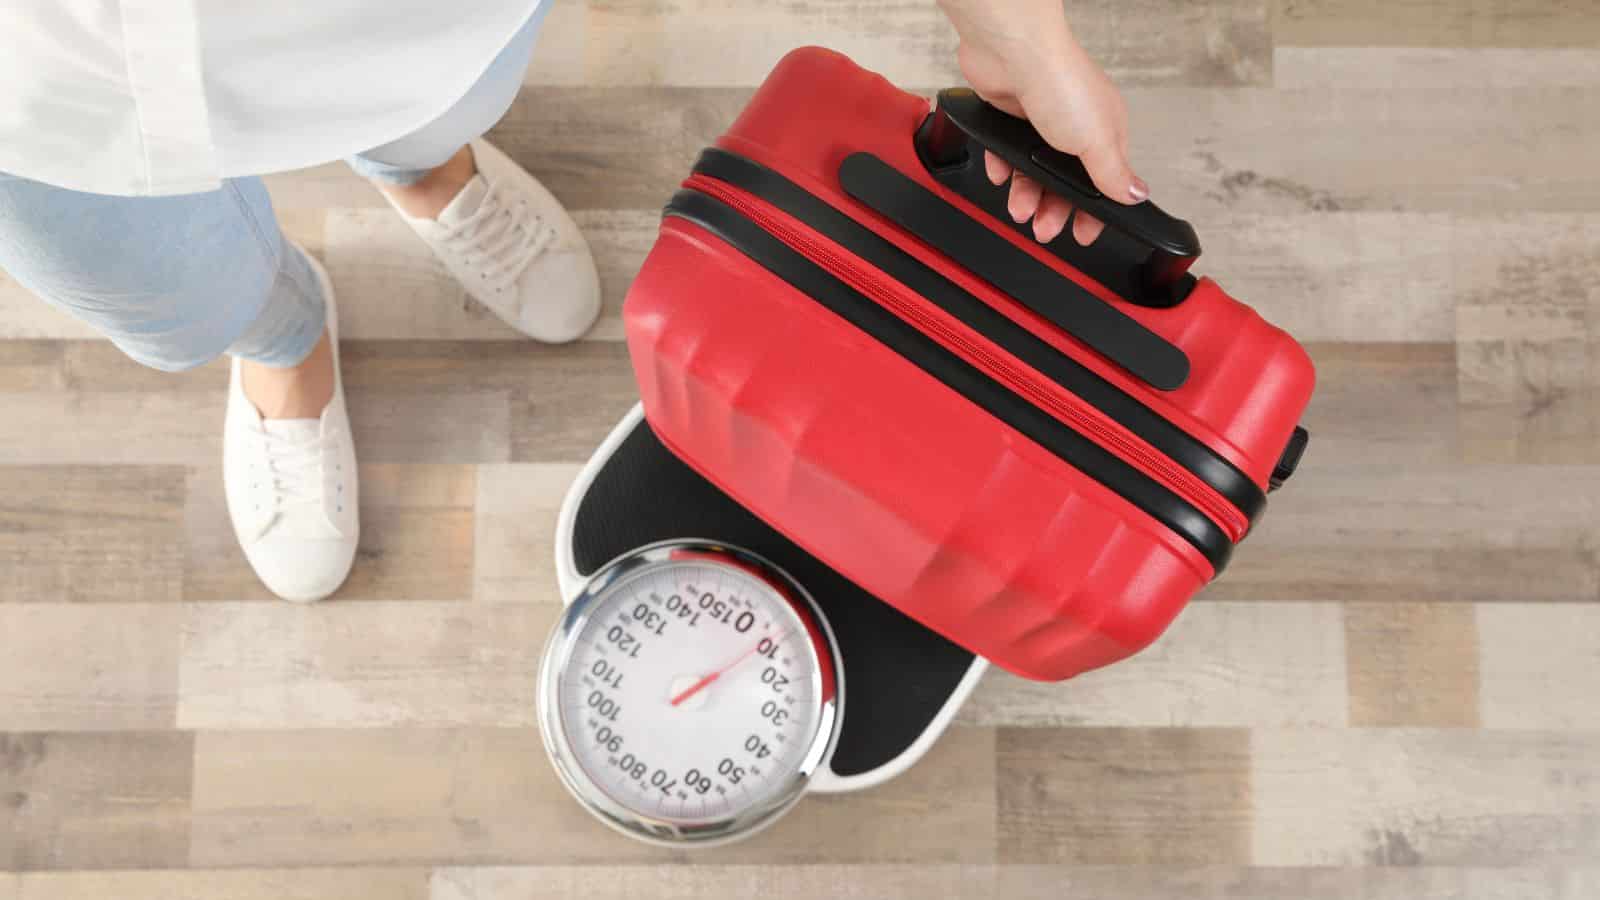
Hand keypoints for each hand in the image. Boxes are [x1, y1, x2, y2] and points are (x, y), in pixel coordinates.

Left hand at [937, 0, 1146, 244]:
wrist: (1013, 51)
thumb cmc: (1060, 82)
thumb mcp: (1097, 139)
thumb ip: (1113, 173)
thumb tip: (1137, 195)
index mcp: (1105, 129)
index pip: (1104, 181)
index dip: (1094, 211)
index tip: (1083, 234)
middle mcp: (1075, 124)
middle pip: (1065, 181)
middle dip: (1055, 209)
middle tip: (1044, 229)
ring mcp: (1041, 119)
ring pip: (1034, 169)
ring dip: (1027, 194)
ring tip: (1019, 210)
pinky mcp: (1010, 114)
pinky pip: (1006, 150)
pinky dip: (1003, 167)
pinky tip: (1001, 175)